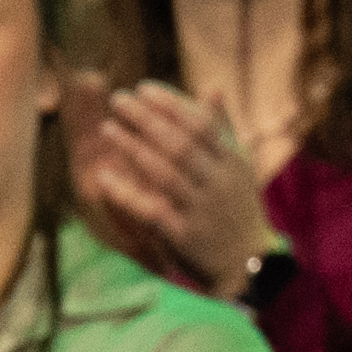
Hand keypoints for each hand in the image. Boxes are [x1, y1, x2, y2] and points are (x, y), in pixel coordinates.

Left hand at [70, 84, 279, 300]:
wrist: (248, 263)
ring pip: (164, 172)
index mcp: (233, 161)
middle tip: (119, 99)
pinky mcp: (184, 233)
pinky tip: (104, 175)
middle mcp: (218, 181)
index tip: (143, 88)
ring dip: (134, 147)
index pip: (201, 124)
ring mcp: (201, 208)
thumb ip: (224, 128)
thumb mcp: (240, 167)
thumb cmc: (238, 207)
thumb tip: (211, 89)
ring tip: (108, 127)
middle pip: (180, 143)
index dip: (172, 104)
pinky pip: (151, 208)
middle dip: (148, 119)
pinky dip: (126, 191)